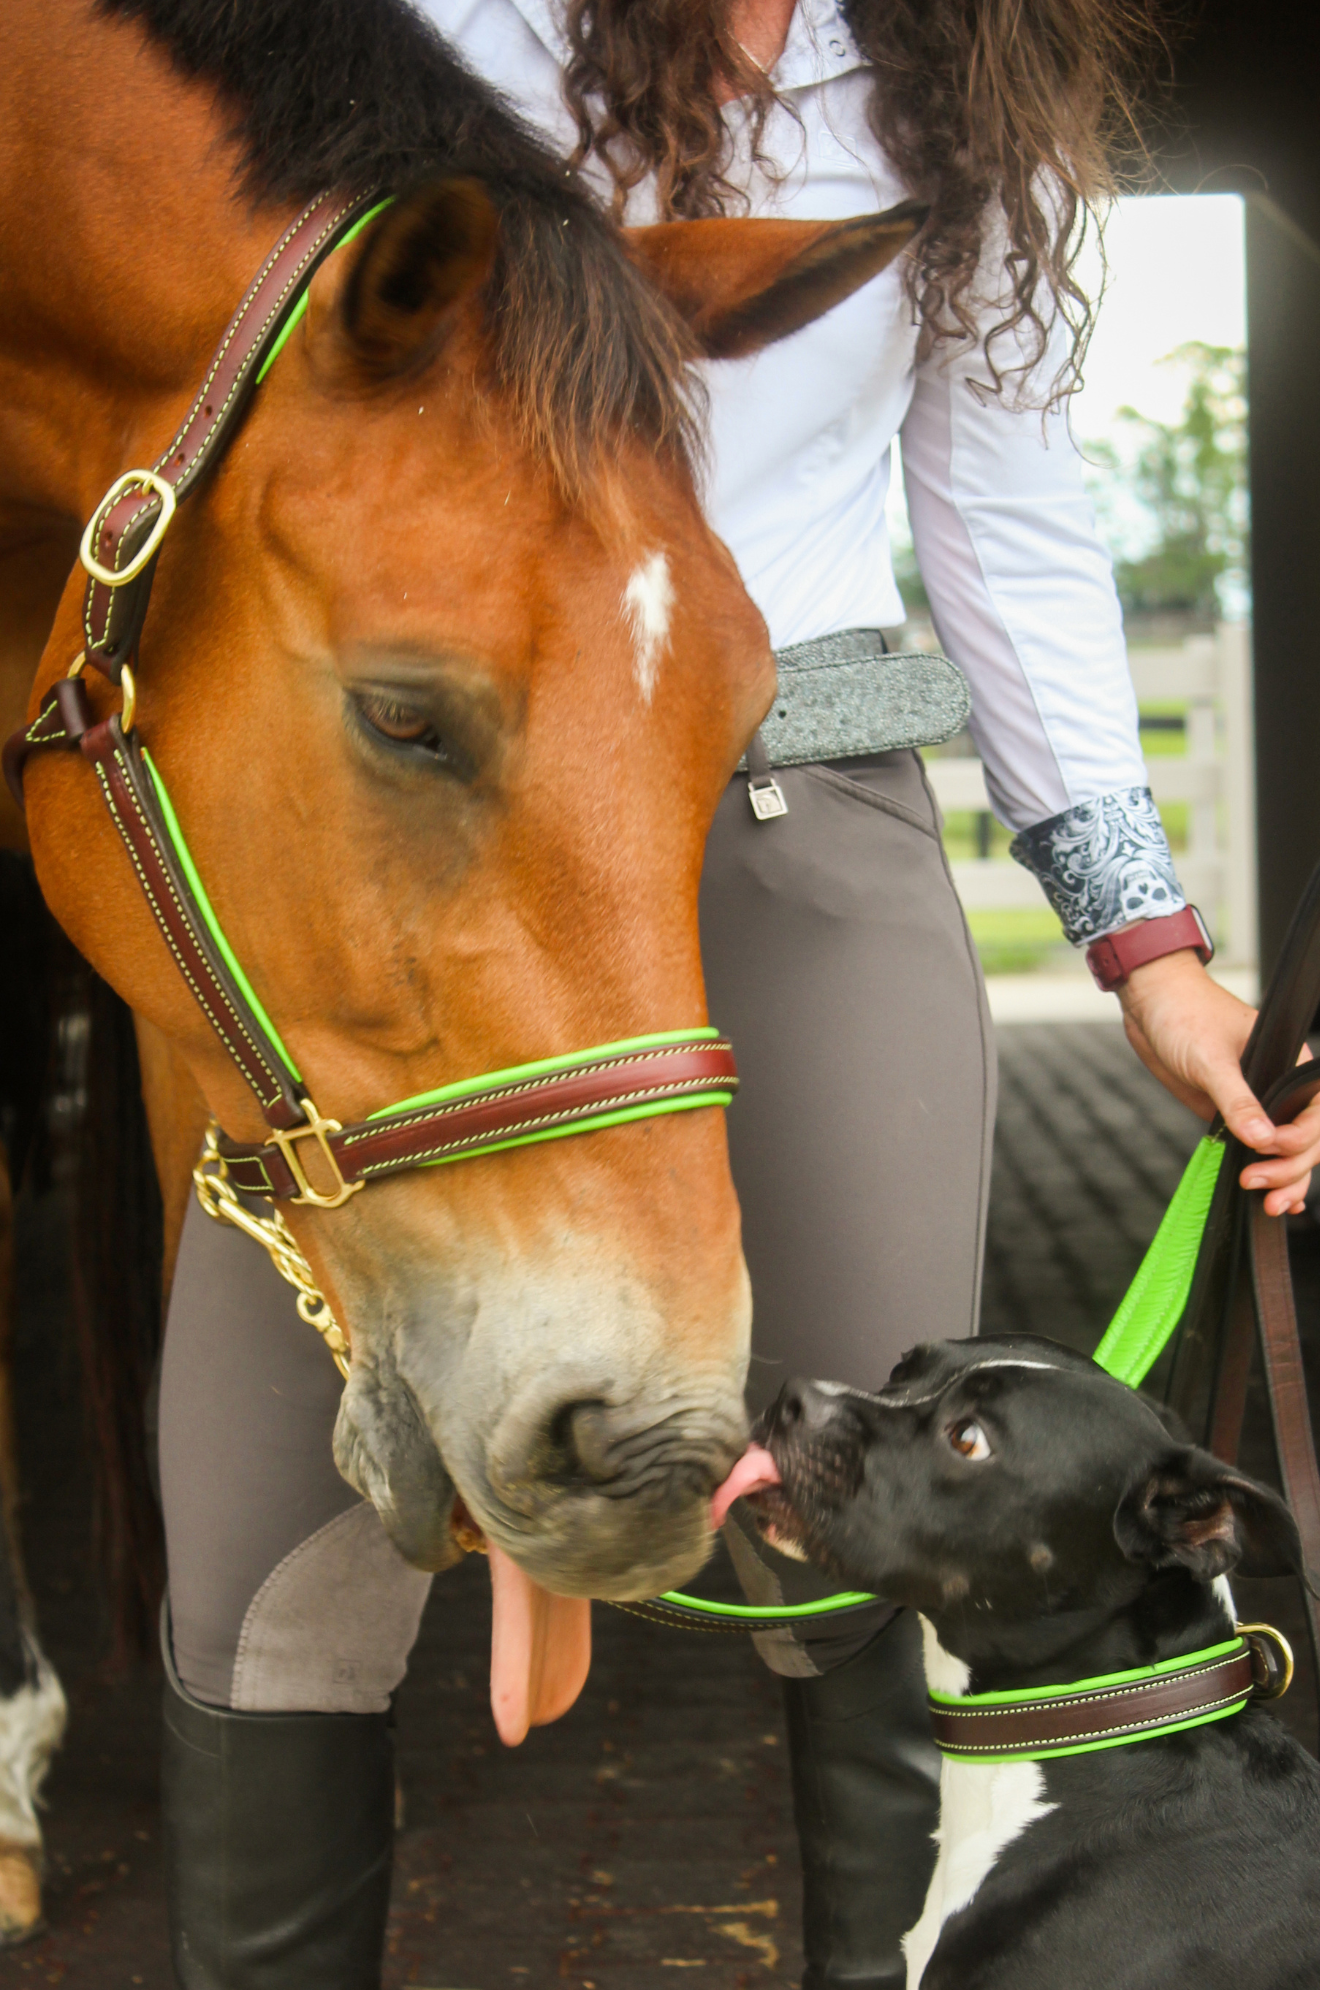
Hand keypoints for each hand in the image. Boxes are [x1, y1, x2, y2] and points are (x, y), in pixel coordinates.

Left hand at [1116, 949, 1319, 1217]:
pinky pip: (1259, 1152)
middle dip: (1290, 1167)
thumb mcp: (1210, 1058)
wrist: (1152, 1006)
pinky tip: (1273, 1201)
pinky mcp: (1233, 1118)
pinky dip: (1270, 1175)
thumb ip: (1236, 1099)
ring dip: (1284, 1180)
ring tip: (1267, 1204)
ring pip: (1289, 1153)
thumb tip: (1262, 1139)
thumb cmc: (1186, 1016)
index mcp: (1293, 1065)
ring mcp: (1260, 1106)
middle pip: (1308, 1141)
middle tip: (1256, 1184)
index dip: (1301, 1139)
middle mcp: (1282, 1089)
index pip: (1317, 1114)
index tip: (1270, 1149)